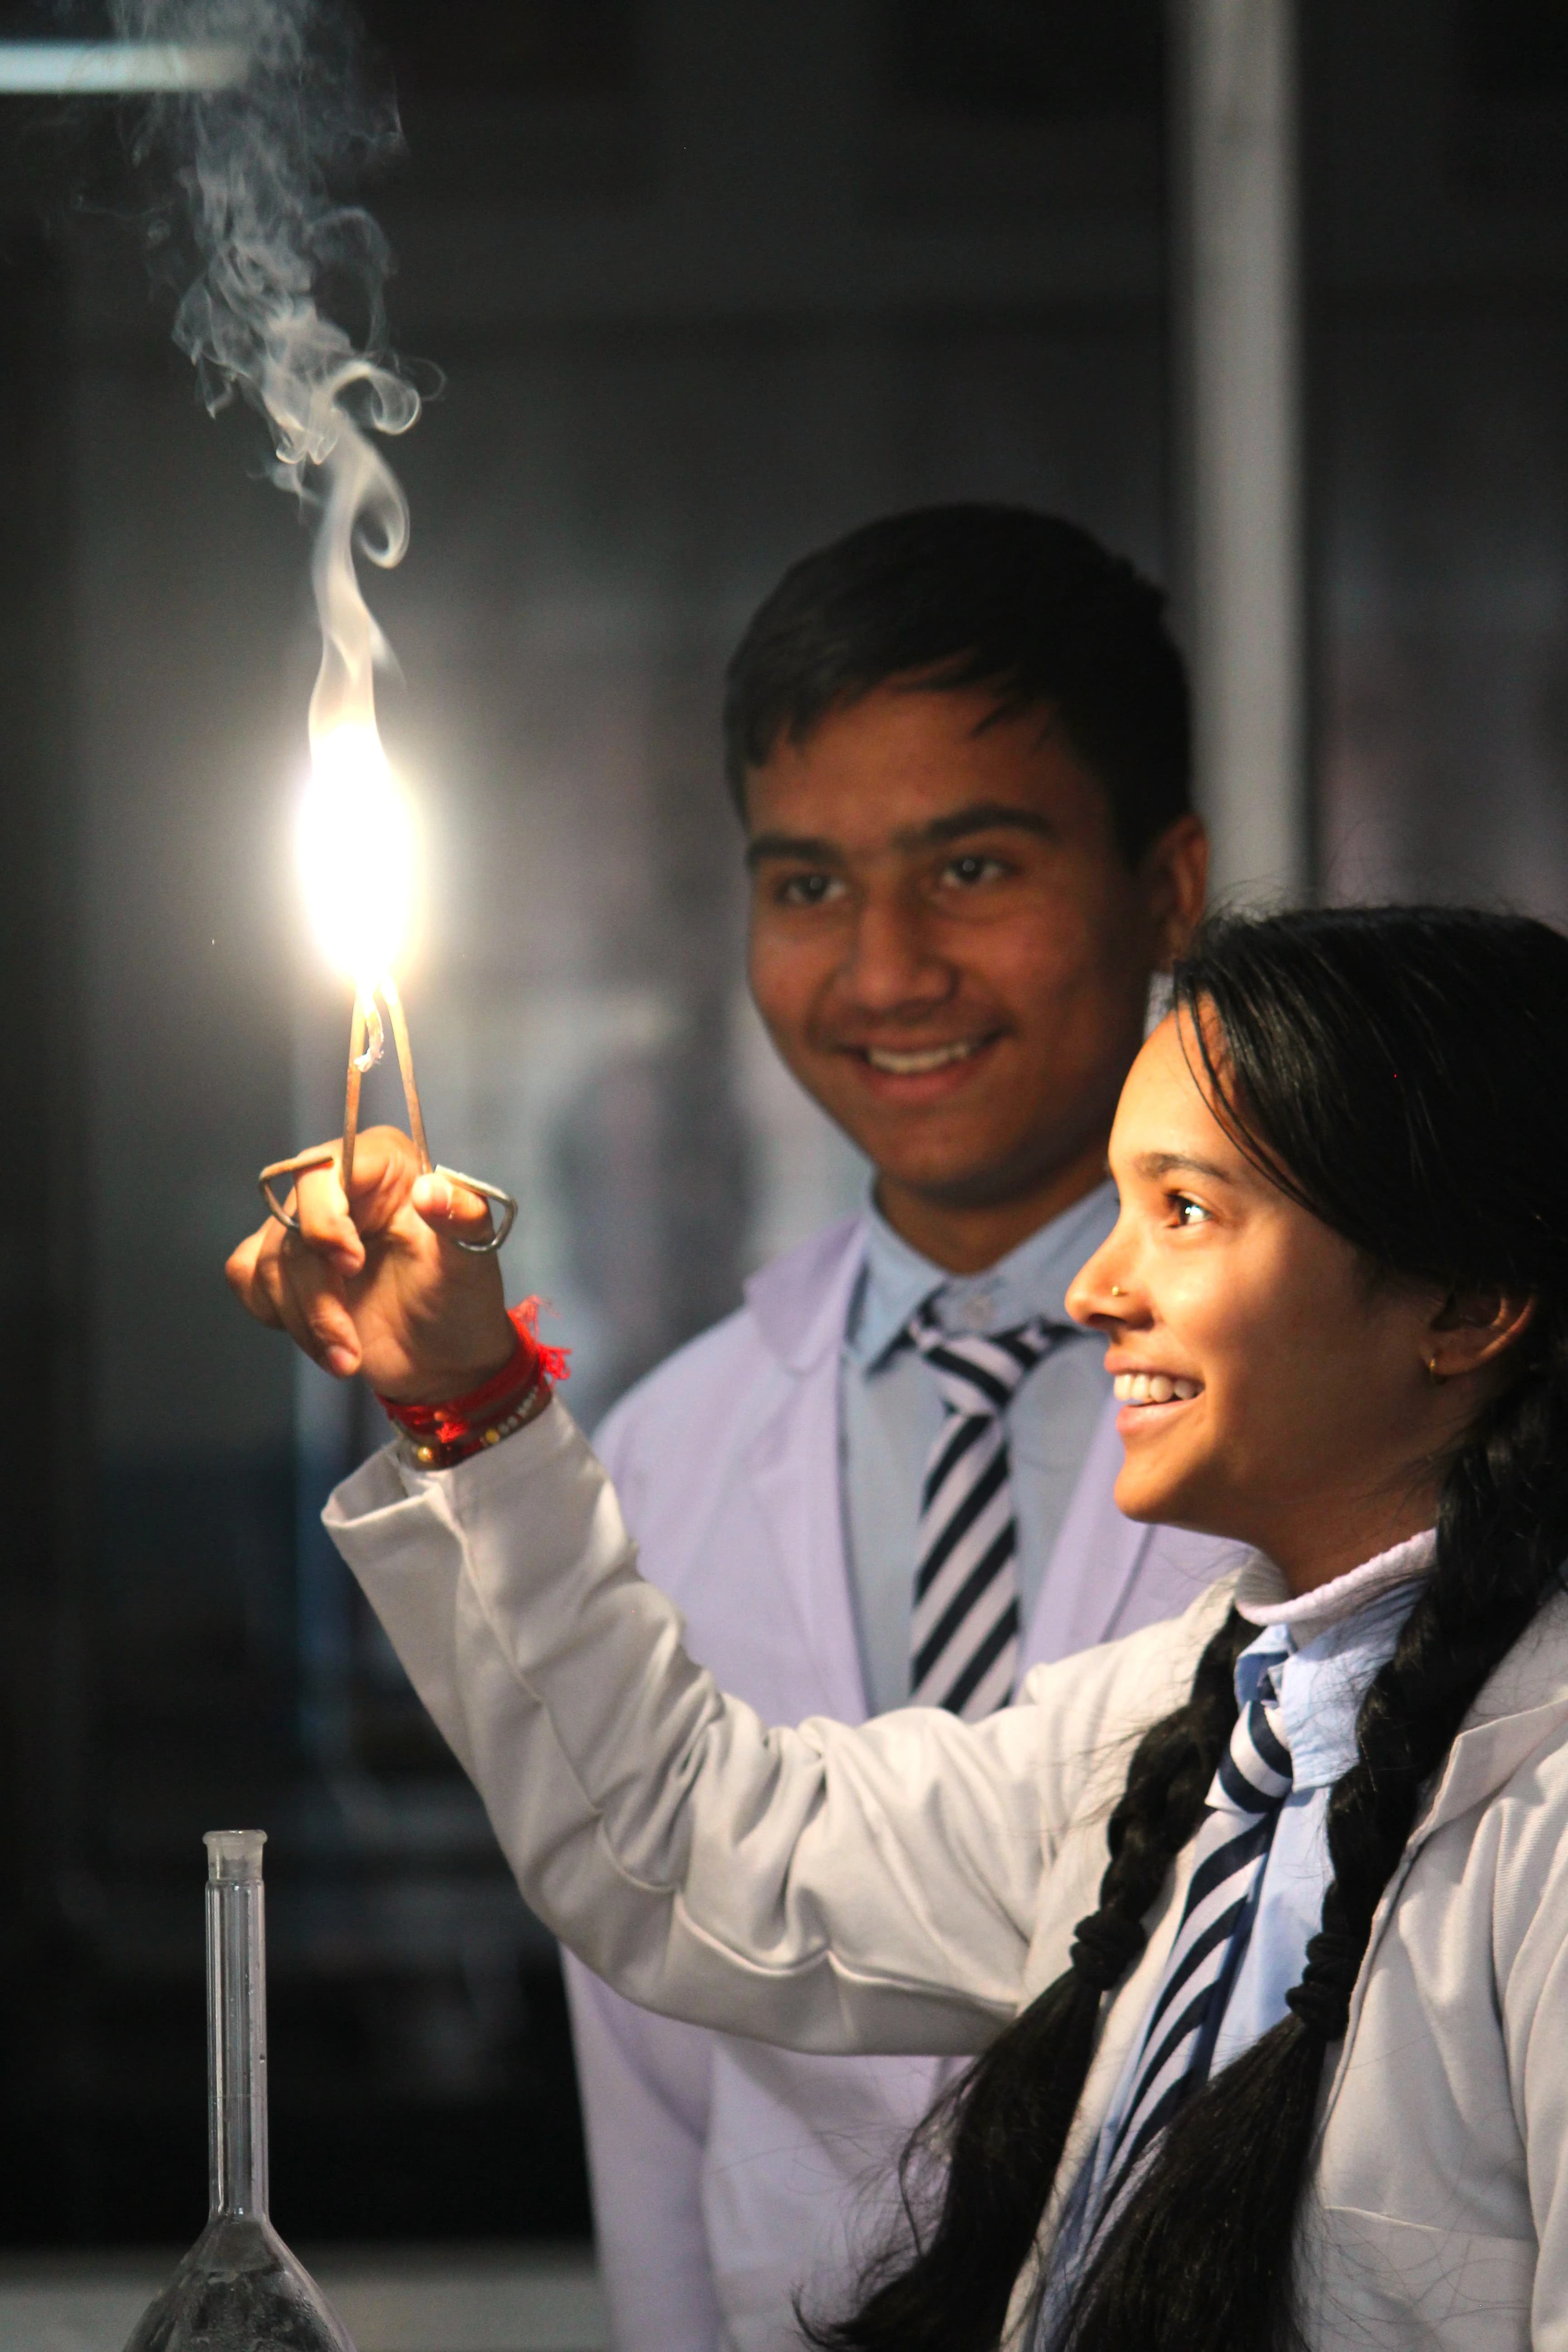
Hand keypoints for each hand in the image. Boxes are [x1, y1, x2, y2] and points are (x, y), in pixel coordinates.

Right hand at [225, 1125, 518, 1401]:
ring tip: (347, 1356)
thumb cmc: (461, 1300)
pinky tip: (323, 1339)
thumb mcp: (473, 1259)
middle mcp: (339, 1185)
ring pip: (267, 1262)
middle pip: (290, 1226)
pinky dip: (281, 1317)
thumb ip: (463, 1218)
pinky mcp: (283, 1264)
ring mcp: (306, 1226)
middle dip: (316, 1294)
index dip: (325, 1218)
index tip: (351, 1266)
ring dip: (304, 1321)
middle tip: (349, 1343)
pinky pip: (248, 1279)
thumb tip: (432, 1190)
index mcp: (384, 1164)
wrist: (444, 1357)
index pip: (324, 1169)